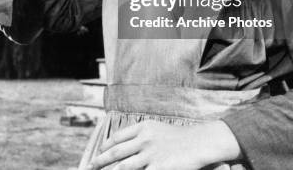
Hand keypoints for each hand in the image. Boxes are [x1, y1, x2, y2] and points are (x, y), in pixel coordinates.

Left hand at [89, 120, 241, 169]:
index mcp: (143, 128)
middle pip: (116, 152)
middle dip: (101, 161)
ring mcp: (150, 154)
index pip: (118, 137)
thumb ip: (143, 134)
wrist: (201, 142)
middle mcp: (144, 139)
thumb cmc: (182, 137)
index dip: (106, 145)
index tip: (99, 151)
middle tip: (90, 166)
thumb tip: (127, 143)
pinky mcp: (159, 168)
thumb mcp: (159, 129)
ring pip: (123, 167)